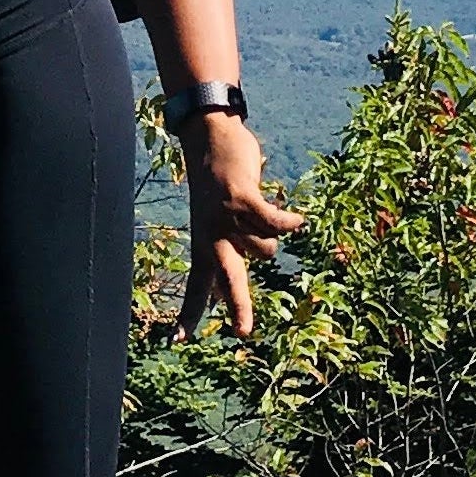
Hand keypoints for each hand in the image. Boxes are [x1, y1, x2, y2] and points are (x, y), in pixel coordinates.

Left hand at [181, 112, 301, 338]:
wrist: (209, 135)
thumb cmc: (219, 181)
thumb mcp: (218, 217)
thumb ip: (231, 243)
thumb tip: (253, 263)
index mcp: (204, 242)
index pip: (196, 285)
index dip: (190, 312)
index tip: (177, 341)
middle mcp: (211, 235)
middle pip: (227, 279)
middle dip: (238, 305)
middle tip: (244, 333)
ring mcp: (225, 217)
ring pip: (266, 246)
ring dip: (272, 230)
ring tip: (259, 208)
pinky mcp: (240, 197)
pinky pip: (273, 222)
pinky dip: (288, 222)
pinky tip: (298, 220)